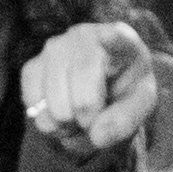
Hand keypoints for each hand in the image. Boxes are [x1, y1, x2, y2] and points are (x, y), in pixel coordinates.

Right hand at [20, 19, 166, 157]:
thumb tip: (96, 135)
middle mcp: (82, 36)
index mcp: (119, 39)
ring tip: (80, 118)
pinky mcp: (32, 67)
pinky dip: (48, 123)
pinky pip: (33, 107)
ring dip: (67, 126)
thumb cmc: (126, 91)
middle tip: (95, 120)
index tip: (111, 37)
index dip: (111, 40)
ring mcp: (53, 49)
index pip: (115, 37)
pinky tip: (62, 116)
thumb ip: (126, 120)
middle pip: (82, 93)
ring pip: (55, 106)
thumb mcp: (141, 105)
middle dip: (88, 120)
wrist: (103, 88)